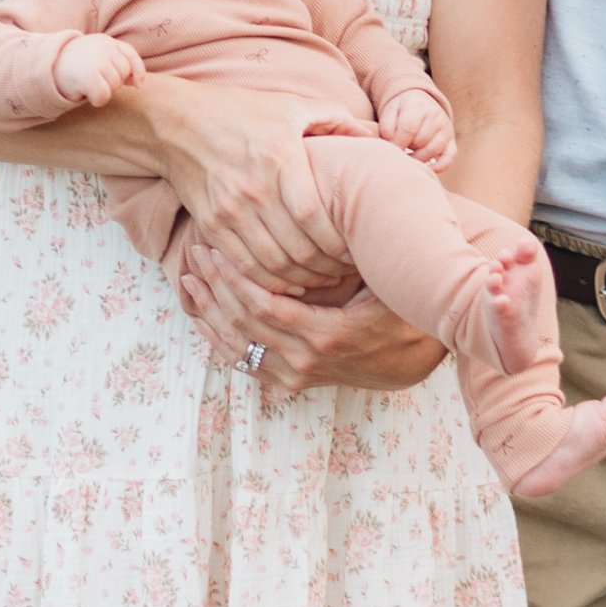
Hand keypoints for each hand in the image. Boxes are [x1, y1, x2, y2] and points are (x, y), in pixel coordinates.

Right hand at [52, 33, 141, 105]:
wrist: (45, 66)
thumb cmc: (74, 65)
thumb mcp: (96, 57)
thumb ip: (118, 64)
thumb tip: (138, 84)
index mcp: (105, 41)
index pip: (130, 54)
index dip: (136, 70)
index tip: (135, 84)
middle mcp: (103, 48)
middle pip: (123, 73)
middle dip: (113, 81)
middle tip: (94, 78)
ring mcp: (96, 61)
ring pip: (114, 85)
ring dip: (104, 90)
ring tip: (87, 83)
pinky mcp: (88, 76)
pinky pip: (104, 96)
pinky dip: (97, 99)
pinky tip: (85, 92)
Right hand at [128, 84, 347, 285]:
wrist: (177, 124)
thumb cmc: (243, 111)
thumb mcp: (294, 104)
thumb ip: (339, 121)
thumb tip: (382, 138)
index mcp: (278, 157)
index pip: (312, 216)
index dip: (337, 242)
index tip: (357, 249)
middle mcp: (252, 189)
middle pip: (296, 248)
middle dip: (327, 268)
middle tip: (349, 272)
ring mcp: (228, 211)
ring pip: (272, 265)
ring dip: (303, 280)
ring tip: (326, 279)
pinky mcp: (212, 226)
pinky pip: (245, 267)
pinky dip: (271, 283)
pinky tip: (292, 281)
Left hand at [177, 239, 446, 397]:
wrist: (416, 360)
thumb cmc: (403, 310)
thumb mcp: (384, 286)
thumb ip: (350, 265)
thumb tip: (317, 224)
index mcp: (326, 336)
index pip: (264, 306)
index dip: (235, 277)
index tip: (217, 248)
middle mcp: (306, 362)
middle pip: (244, 323)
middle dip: (216, 287)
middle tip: (196, 253)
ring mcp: (296, 376)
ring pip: (238, 346)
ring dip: (209, 312)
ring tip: (189, 280)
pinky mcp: (292, 382)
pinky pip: (246, 363)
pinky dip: (219, 339)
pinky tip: (202, 317)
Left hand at [378, 86, 456, 166]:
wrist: (419, 104)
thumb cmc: (400, 112)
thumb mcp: (389, 113)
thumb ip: (386, 127)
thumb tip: (392, 145)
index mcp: (418, 106)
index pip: (408, 129)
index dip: (396, 143)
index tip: (388, 149)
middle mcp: (436, 116)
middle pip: (420, 141)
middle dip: (406, 149)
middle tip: (397, 151)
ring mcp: (446, 130)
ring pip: (432, 151)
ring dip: (418, 159)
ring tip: (407, 157)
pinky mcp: (451, 142)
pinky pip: (449, 158)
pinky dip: (439, 167)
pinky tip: (426, 170)